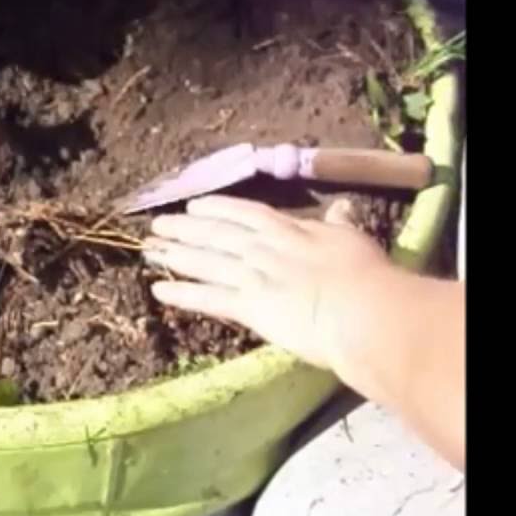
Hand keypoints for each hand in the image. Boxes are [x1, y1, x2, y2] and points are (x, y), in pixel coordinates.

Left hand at [143, 195, 394, 371]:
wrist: (362, 310)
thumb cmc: (366, 276)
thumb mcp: (352, 239)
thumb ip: (340, 223)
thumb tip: (343, 206)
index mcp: (289, 229)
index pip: (246, 214)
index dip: (218, 208)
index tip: (195, 205)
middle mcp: (264, 248)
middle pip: (216, 234)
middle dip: (185, 228)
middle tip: (158, 225)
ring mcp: (252, 275)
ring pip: (205, 260)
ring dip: (175, 254)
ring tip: (149, 249)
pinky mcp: (247, 306)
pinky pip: (206, 297)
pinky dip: (180, 292)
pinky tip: (158, 289)